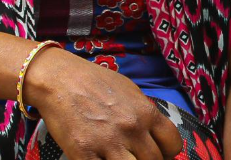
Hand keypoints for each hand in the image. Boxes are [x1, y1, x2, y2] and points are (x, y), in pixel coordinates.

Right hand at [25, 48, 182, 159]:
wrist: (58, 79)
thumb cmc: (94, 81)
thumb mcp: (129, 90)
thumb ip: (144, 113)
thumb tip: (155, 134)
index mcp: (145, 112)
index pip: (172, 144)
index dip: (168, 153)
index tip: (160, 153)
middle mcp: (131, 129)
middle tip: (137, 156)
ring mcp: (108, 143)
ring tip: (121, 158)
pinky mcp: (84, 154)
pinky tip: (102, 158)